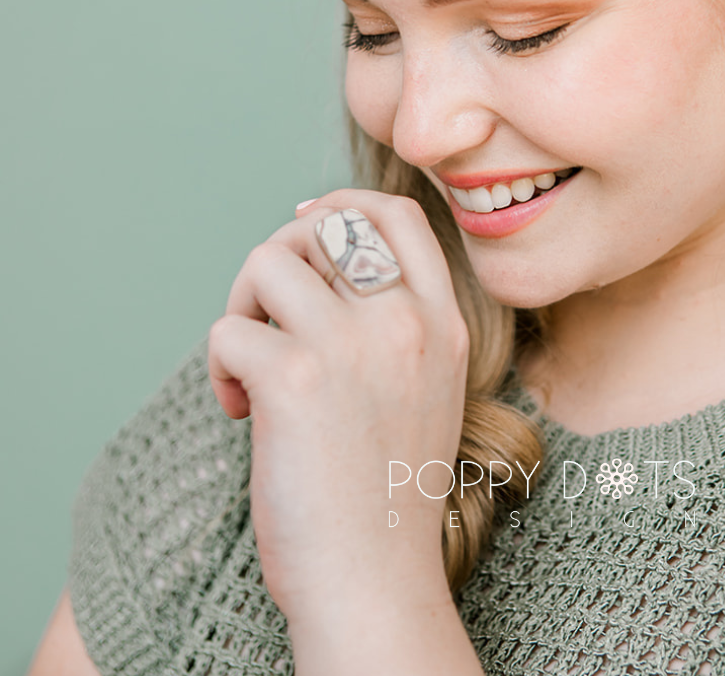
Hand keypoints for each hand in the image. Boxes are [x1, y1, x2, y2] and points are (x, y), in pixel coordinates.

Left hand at [207, 190, 470, 629]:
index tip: (308, 219)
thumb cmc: (386, 497)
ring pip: (269, 260)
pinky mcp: (296, 377)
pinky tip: (239, 411)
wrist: (374, 582)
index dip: (344, 202)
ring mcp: (354, 343)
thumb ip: (393, 327)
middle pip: (325, 225)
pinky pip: (228, 329)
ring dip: (242, 304)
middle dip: (279, 255)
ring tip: (248, 360)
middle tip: (264, 312)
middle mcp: (406, 321)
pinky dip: (220, 367)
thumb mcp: (424, 391)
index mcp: (444, 323)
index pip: (399, 216)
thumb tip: (315, 266)